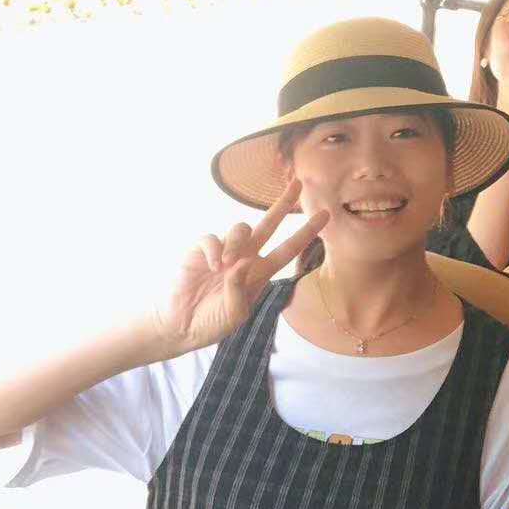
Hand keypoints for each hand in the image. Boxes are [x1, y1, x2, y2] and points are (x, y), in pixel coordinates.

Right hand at [151, 181, 328, 355]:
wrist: (182, 325)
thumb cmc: (212, 322)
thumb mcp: (234, 314)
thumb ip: (240, 290)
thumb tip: (242, 263)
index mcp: (260, 273)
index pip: (288, 250)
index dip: (306, 233)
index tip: (326, 215)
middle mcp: (245, 257)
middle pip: (269, 224)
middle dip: (283, 203)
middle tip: (299, 183)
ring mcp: (224, 251)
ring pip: (241, 228)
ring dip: (236, 244)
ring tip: (225, 266)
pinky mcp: (200, 250)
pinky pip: (211, 238)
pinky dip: (213, 250)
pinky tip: (211, 266)